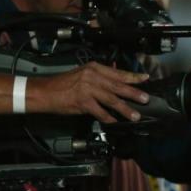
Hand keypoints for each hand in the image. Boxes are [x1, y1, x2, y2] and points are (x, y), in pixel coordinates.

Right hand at [32, 61, 149, 122]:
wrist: (44, 91)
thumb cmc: (62, 84)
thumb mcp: (82, 75)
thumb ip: (98, 79)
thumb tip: (115, 87)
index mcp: (94, 68)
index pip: (117, 72)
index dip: (132, 76)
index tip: (145, 78)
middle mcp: (92, 76)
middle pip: (118, 86)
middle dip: (134, 93)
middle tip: (145, 98)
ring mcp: (88, 89)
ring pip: (112, 100)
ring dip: (125, 109)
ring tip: (135, 115)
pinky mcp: (83, 102)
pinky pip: (100, 112)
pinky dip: (108, 118)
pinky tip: (115, 122)